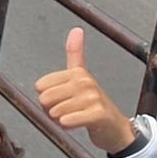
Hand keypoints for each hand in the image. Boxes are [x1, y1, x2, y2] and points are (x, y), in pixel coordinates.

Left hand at [34, 27, 135, 152]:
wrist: (116, 128)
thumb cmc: (94, 104)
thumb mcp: (82, 77)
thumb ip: (76, 54)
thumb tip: (77, 29)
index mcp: (77, 73)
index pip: (40, 86)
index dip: (46, 98)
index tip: (62, 99)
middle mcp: (85, 82)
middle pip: (45, 99)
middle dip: (51, 110)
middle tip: (67, 111)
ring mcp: (93, 97)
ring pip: (55, 112)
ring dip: (60, 120)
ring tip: (75, 118)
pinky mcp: (98, 114)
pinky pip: (67, 121)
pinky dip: (67, 126)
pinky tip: (76, 125)